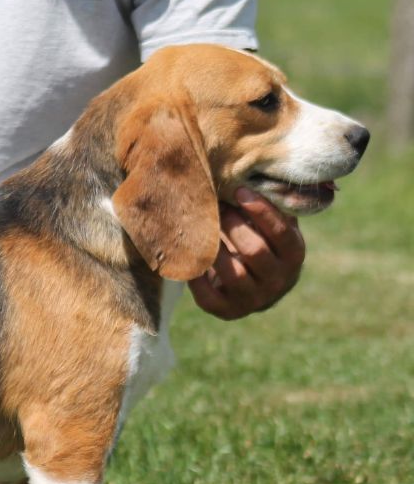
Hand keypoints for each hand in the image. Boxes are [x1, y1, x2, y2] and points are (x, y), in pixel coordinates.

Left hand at [188, 188, 305, 319]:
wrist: (254, 287)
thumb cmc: (263, 242)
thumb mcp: (275, 226)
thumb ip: (274, 204)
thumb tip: (262, 171)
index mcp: (294, 256)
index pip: (281, 232)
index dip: (261, 211)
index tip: (239, 191)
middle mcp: (278, 281)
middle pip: (254, 250)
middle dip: (232, 224)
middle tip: (215, 205)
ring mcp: (253, 300)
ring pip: (231, 273)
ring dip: (213, 247)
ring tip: (199, 226)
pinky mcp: (227, 312)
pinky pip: (208, 296)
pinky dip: (196, 275)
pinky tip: (188, 255)